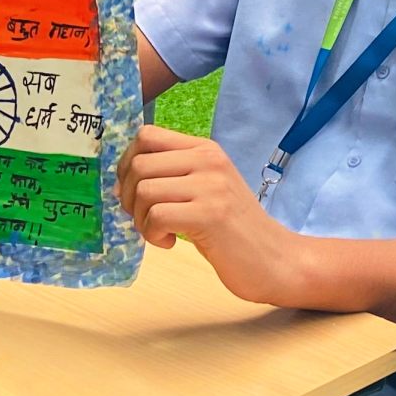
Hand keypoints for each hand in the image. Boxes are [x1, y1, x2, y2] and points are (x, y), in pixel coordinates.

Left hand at [116, 124, 299, 305]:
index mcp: (205, 149)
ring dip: (141, 219)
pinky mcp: (210, 215)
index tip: (133, 192)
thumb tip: (121, 183)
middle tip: (145, 219)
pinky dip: (153, 235)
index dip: (127, 163)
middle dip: (129, 197)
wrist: (274, 259)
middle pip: (139, 164)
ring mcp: (211, 186)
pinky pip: (157, 216)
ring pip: (144, 191)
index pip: (146, 135)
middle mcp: (208, 160)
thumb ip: (172, 177)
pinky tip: (170, 243)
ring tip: (159, 232)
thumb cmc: (233, 229)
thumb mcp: (206, 189)